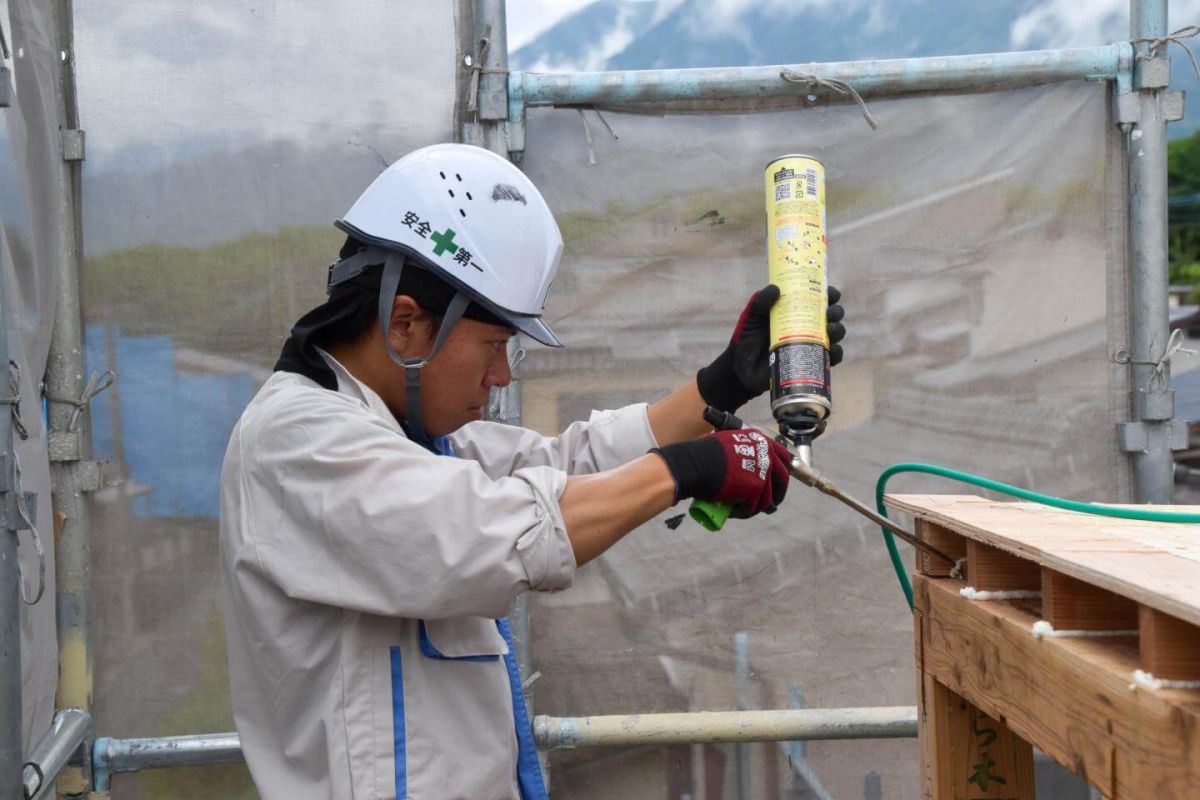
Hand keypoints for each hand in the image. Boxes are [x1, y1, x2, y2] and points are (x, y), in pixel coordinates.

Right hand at [651, 428, 791, 517]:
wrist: (697, 464)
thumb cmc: (703, 453)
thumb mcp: (729, 443)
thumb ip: (742, 450)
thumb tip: (742, 462)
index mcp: (760, 440)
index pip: (783, 455)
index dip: (783, 469)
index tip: (780, 481)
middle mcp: (767, 454)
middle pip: (783, 478)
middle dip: (778, 493)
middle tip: (770, 503)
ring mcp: (763, 472)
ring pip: (767, 498)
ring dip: (755, 506)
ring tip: (742, 509)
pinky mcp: (757, 489)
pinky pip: (753, 507)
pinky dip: (744, 512)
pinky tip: (733, 511)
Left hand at [697, 284, 845, 413]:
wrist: (740, 369)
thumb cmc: (746, 339)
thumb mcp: (751, 317)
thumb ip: (760, 302)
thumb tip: (776, 288)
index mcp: (794, 311)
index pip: (817, 299)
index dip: (829, 294)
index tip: (832, 294)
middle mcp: (806, 326)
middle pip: (830, 315)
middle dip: (836, 312)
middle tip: (829, 314)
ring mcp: (809, 344)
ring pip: (834, 335)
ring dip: (838, 330)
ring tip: (830, 330)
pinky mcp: (809, 362)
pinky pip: (830, 358)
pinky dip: (836, 354)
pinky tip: (832, 351)